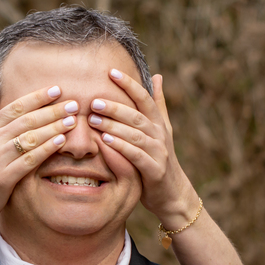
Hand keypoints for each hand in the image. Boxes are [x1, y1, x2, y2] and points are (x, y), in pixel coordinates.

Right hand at [0, 83, 77, 224]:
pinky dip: (46, 149)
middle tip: (73, 104)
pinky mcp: (3, 178)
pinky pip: (29, 160)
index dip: (37, 97)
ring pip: (30, 138)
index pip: (15, 107)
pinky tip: (60, 141)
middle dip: (52, 111)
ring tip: (72, 121)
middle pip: (26, 120)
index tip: (57, 90)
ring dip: (54, 128)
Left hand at [87, 71, 200, 229]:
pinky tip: (104, 141)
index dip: (129, 84)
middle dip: (115, 106)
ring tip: (93, 119)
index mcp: (158, 122)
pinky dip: (120, 147)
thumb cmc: (159, 157)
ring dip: (113, 126)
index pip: (144, 98)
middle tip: (94, 101)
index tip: (110, 71)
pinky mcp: (154, 170)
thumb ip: (157, 103)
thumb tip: (158, 76)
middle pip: (136, 115)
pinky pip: (135, 155)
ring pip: (135, 134)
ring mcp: (158, 152)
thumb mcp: (162, 128)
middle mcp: (160, 134)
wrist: (171, 192)